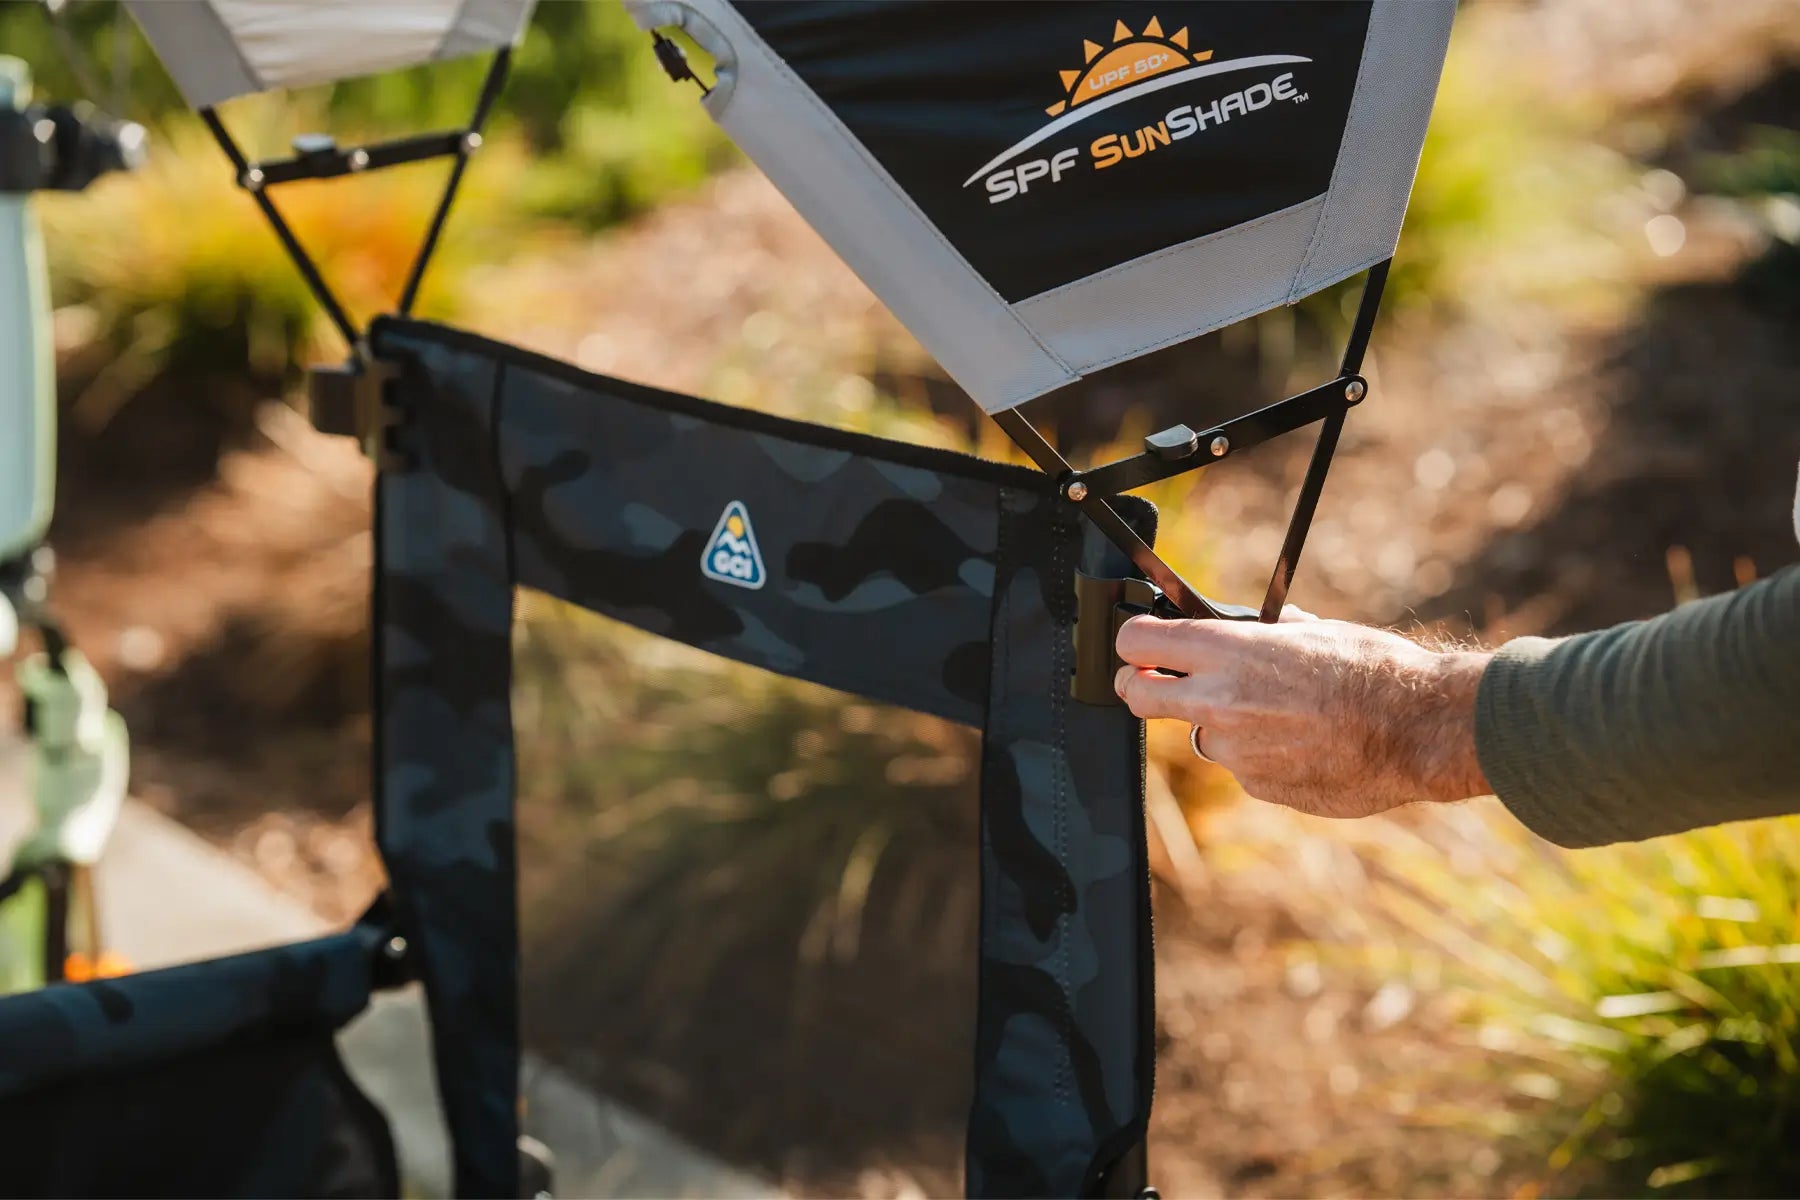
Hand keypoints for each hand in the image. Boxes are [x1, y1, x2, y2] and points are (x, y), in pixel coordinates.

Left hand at [1114, 610, 1491, 818]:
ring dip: (1226, 725)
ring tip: (1283, 715)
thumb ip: (1266, 635)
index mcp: (1230, 651)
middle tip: (1151, 683)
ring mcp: (1236, 750)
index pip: (1138, 644)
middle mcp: (1220, 701)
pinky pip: (1245, 767)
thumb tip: (1252, 628)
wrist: (1419, 728)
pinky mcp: (1259, 786)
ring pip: (1204, 735)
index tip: (1137, 646)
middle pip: (1138, 696)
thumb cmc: (1374, 669)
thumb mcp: (1313, 631)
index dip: (1132, 643)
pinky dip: (1264, 756)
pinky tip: (1306, 744)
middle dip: (1137, 687)